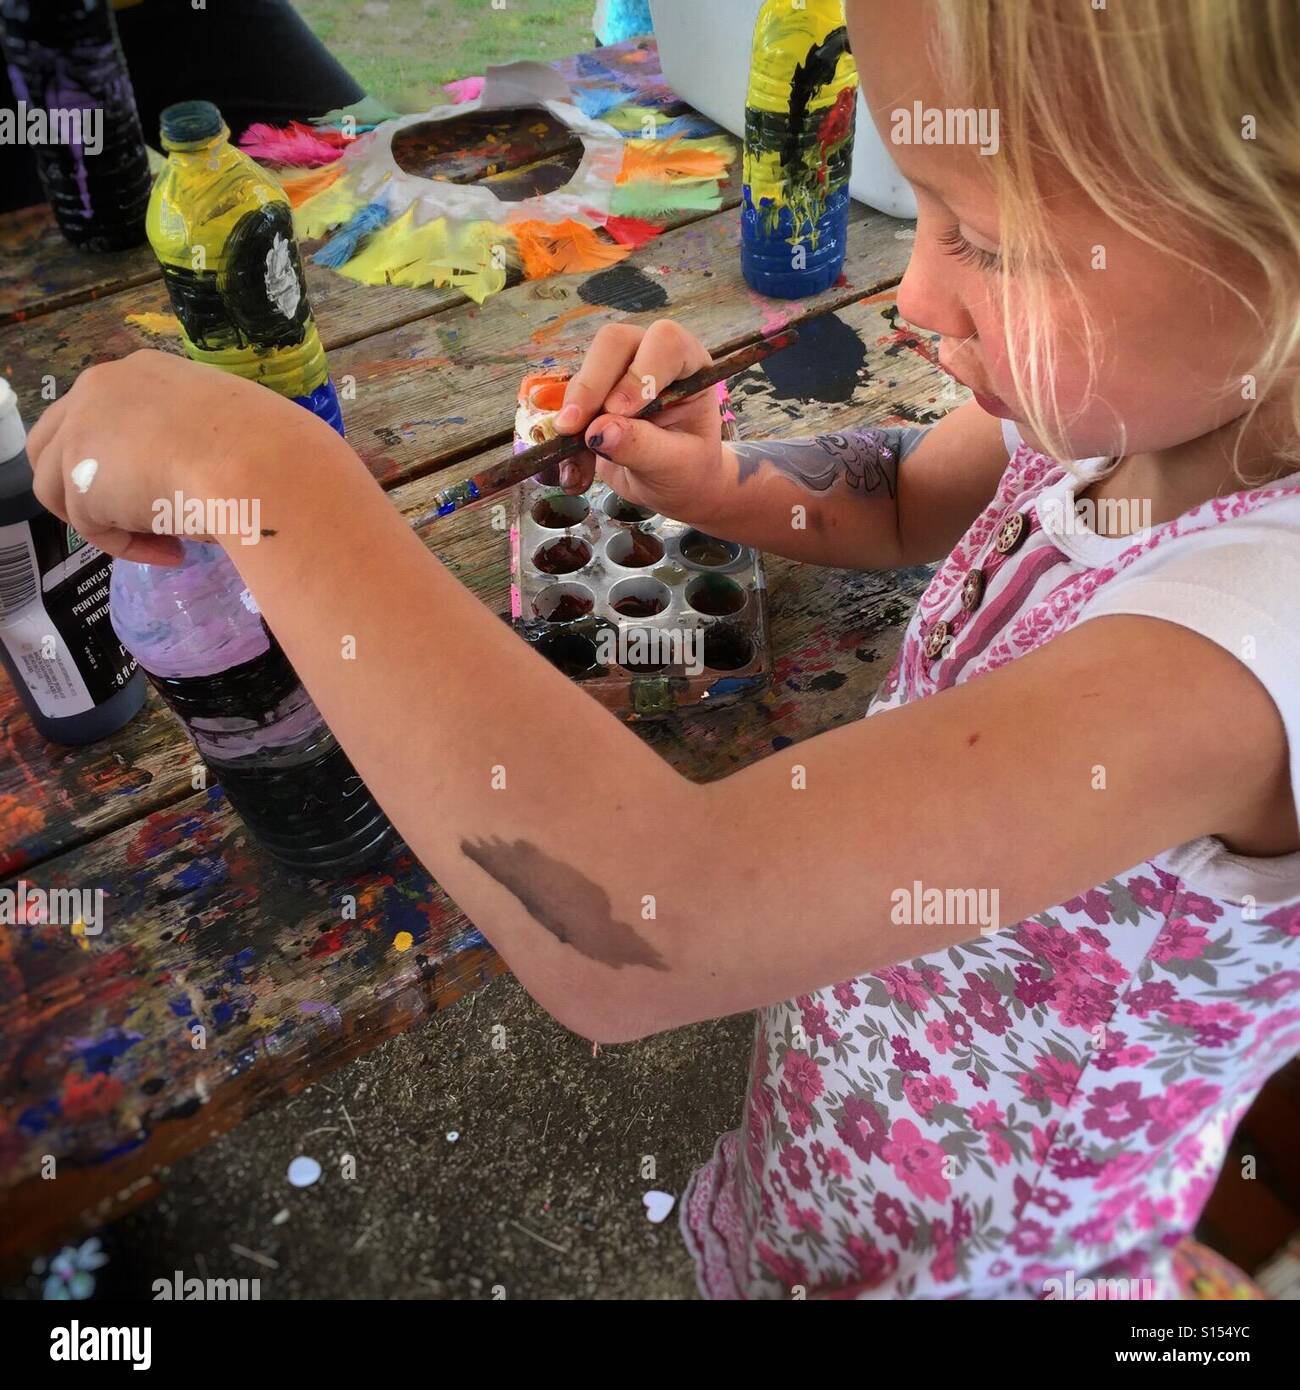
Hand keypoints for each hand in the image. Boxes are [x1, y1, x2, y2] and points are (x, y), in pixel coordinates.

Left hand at [26, 349, 322, 562]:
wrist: (255, 464)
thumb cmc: (265, 446)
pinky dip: (127, 546)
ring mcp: (80, 430)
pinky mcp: (78, 478)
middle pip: (58, 441)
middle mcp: (100, 388)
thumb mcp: (230, 428)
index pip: (104, 413)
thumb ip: (199, 438)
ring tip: (160, 537)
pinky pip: (91, 526)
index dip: (127, 458)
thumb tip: (207, 472)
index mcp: (142, 371)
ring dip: (107, 518)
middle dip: (88, 485)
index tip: (168, 487)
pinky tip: (173, 551)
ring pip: (60, 485)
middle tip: (135, 516)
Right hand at [550, 319, 724, 521]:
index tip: (621, 411)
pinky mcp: (595, 393)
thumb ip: (643, 446)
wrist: (673, 487)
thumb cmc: (687, 470)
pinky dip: (567, 437)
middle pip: (614, 341)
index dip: (640, 372)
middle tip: (574, 428)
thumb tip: (599, 432)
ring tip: (580, 465)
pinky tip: (577, 471)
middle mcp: (653, 357)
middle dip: (591, 385)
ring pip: (586, 369)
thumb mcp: (675, 466)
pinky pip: (571, 402)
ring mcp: (620, 371)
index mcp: (689, 365)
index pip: (665, 342)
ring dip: (575, 415)